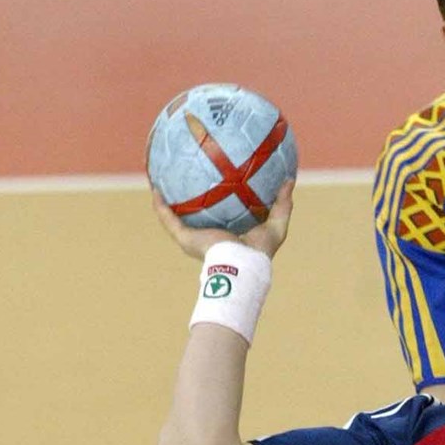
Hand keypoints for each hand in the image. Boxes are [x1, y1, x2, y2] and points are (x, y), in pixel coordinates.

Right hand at [152, 179, 294, 259]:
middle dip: (189, 201)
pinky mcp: (185, 239)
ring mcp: (194, 238)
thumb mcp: (276, 224)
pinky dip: (160, 207)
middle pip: (195, 216)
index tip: (216, 182)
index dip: (218, 201)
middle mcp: (209, 235)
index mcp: (228, 234)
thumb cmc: (260, 250)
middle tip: (185, 179)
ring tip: (160, 182)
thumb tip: (290, 179)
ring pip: (175, 218)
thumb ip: (282, 203)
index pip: (221, 215)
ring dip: (167, 203)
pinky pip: (168, 220)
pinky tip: (155, 190)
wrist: (243, 265)